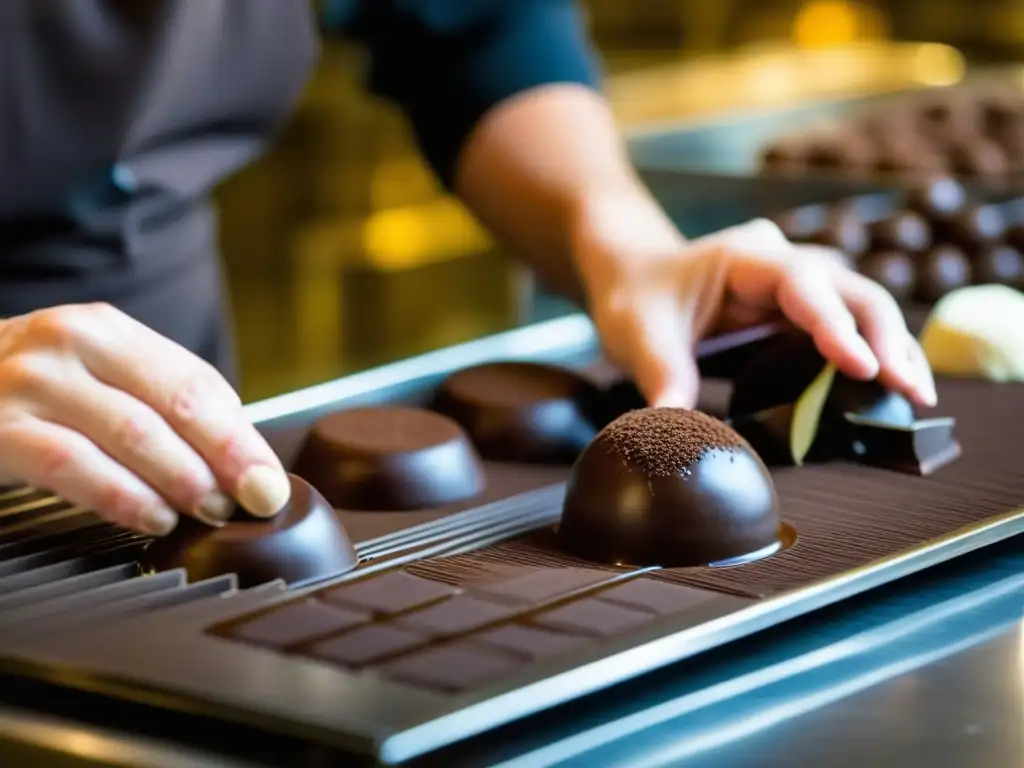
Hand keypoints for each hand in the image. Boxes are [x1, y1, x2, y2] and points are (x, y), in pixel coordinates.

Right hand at [0, 303, 290, 534]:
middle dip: (224, 460)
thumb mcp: (100, 375)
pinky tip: (153, 518)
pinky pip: (72, 466)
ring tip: (210, 511)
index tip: (269, 481)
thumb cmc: (37, 391)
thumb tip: (243, 454)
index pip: (196, 383)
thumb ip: (165, 401)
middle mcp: (70, 344)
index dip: (240, 438)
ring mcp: (30, 383)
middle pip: (174, 405)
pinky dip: (122, 497)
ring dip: (181, 481)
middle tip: (252, 500)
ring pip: (131, 435)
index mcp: (109, 331)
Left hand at [572, 189, 937, 408]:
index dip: (835, 324)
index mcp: (746, 258)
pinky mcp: (799, 312)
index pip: (804, 285)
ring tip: (917, 395)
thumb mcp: (639, 333)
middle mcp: (783, 264)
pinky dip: (871, 353)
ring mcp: (797, 286)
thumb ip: (661, 377)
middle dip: (885, 338)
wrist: (632, 273)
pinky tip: (892, 387)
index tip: (862, 365)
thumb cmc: (636, 293)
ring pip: (861, 307)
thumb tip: (675, 430)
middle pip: (852, 291)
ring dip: (891, 347)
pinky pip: (847, 326)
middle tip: (911, 390)